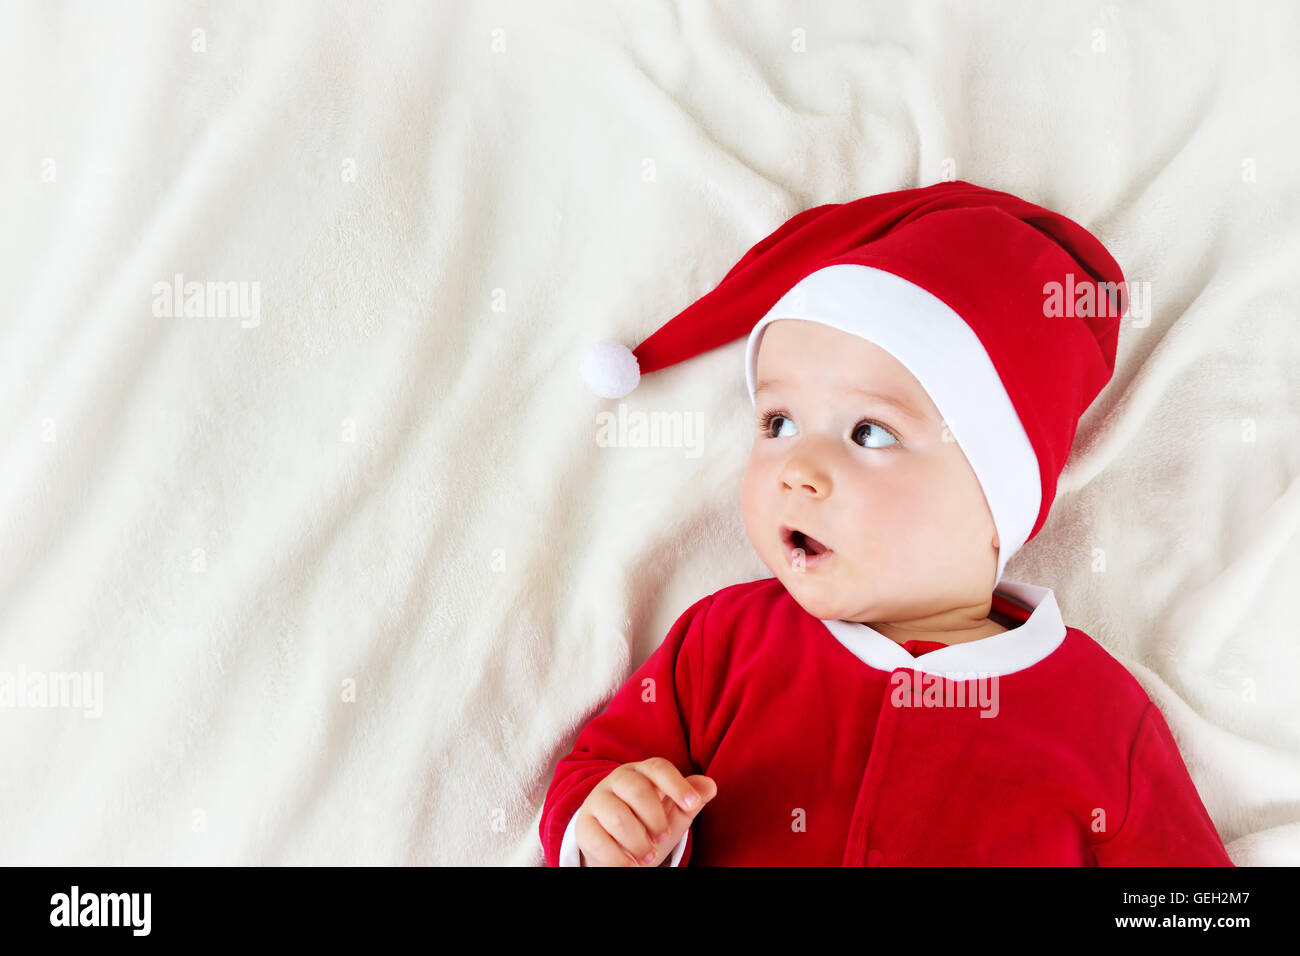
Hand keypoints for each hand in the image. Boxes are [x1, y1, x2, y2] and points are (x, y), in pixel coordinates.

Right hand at [575, 757, 716, 865]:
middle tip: (663, 838)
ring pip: (619, 817)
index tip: (693, 805)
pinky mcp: (584, 825)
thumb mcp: (673, 814)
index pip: (659, 768)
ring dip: (639, 843)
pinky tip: (629, 865)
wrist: (616, 847)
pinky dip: (618, 857)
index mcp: (642, 773)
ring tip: (650, 857)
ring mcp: (597, 801)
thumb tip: (710, 786)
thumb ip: (691, 800)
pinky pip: (599, 840)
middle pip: (638, 790)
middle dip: (655, 818)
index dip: (677, 784)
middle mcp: (617, 780)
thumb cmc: (648, 824)